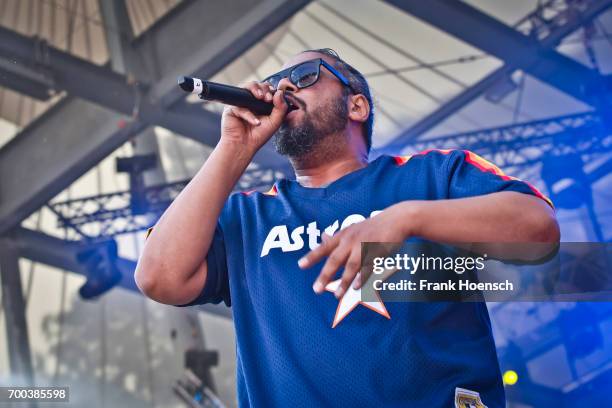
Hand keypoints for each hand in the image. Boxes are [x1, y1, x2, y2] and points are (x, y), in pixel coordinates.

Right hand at [220, 81, 287, 154]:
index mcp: (260, 103)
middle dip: (263, 88)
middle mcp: (249, 101)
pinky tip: (255, 122)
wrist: (245, 146)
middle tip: (267, 98)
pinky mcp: (230, 109)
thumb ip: (280, 108)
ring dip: (254, 89)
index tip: (274, 96)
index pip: (265, 89)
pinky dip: (248, 114)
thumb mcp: (275, 121)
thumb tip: (280, 92)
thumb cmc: (259, 136)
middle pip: (255, 85)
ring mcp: (239, 103)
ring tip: (261, 97)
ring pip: (245, 88)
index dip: (270, 89)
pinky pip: (239, 106)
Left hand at [298, 204, 414, 298]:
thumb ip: (338, 237)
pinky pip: (368, 268)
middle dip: (325, 275)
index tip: (300, 265)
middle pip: (335, 259)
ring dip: (343, 282)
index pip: (324, 247)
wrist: (395, 220)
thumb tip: (322, 238)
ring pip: (351, 266)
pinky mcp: (377, 252)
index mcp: (344, 235)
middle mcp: (351, 240)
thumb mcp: (352, 229)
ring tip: (336, 295)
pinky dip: (362, 278)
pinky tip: (355, 287)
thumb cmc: (372, 227)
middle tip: (316, 289)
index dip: (312, 256)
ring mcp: (364, 246)